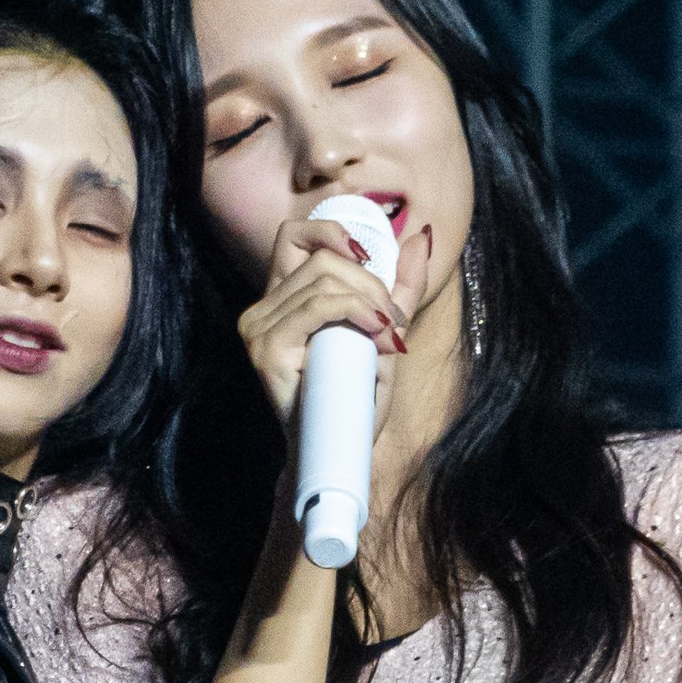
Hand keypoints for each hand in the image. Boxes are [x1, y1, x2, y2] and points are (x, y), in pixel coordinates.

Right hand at [238, 218, 430, 430]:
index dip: (330, 233)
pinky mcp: (266, 347)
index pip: (292, 236)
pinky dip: (354, 310)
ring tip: (386, 334)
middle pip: (321, 258)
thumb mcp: (383, 332)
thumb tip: (422, 237)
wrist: (336, 450)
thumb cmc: (354, 397)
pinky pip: (316, 306)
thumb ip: (402, 287)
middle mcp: (261, 308)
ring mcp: (258, 327)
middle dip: (369, 280)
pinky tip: (376, 330)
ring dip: (368, 301)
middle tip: (390, 319)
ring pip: (322, 279)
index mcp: (280, 299)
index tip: (368, 259)